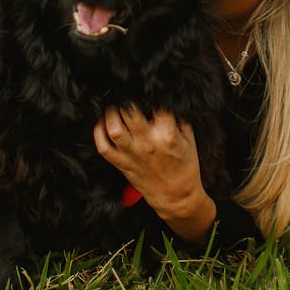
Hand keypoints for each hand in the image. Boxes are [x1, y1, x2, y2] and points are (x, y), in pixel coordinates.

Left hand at [93, 106, 216, 245]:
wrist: (177, 198)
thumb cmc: (186, 169)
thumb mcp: (190, 141)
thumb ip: (180, 120)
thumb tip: (170, 102)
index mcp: (167, 135)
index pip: (156, 105)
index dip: (152, 95)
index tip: (150, 92)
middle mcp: (147, 143)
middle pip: (131, 112)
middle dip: (129, 100)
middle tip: (129, 97)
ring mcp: (132, 154)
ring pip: (114, 128)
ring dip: (112, 114)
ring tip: (116, 108)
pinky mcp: (122, 164)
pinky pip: (104, 147)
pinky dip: (99, 134)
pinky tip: (102, 125)